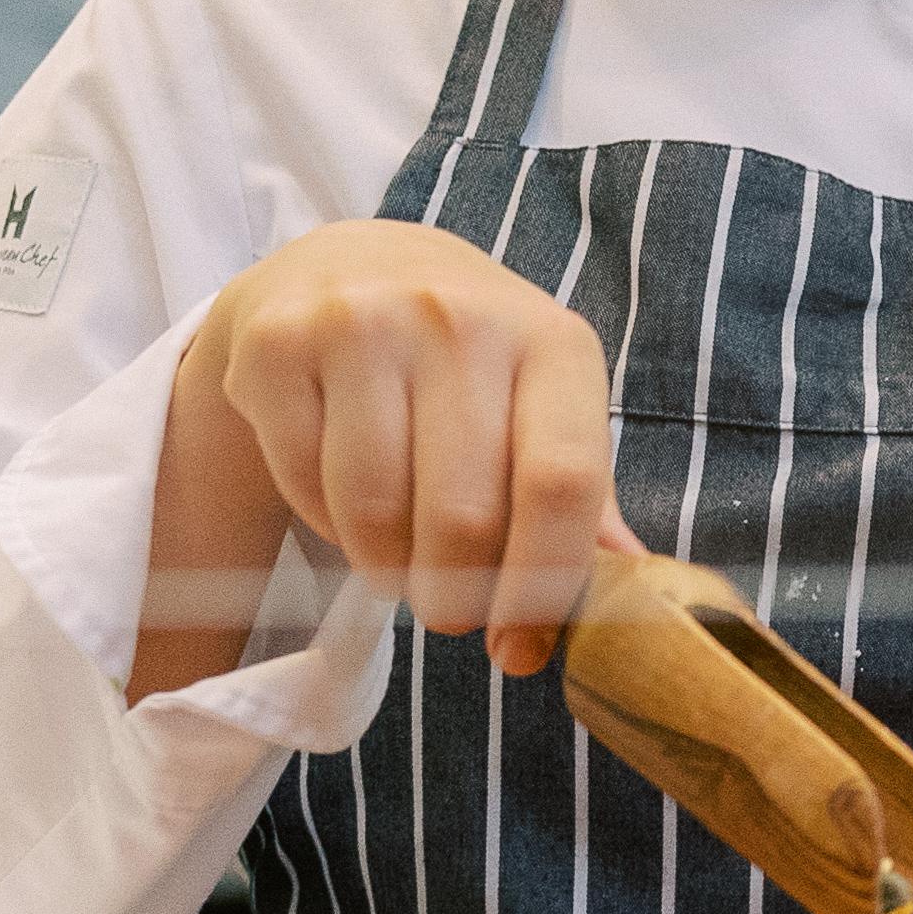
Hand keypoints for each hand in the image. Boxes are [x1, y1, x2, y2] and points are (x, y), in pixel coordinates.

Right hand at [142, 221, 634, 695]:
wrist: (354, 269)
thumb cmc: (469, 367)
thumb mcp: (544, 410)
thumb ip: (585, 502)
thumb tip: (632, 589)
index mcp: (553, 342)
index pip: (561, 485)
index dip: (540, 586)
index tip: (517, 644)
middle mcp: (462, 319)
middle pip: (463, 516)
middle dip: (454, 595)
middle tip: (447, 608)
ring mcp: (365, 322)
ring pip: (375, 513)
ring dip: (387, 567)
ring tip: (398, 553)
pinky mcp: (280, 343)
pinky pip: (306, 486)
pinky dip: (324, 522)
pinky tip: (344, 496)